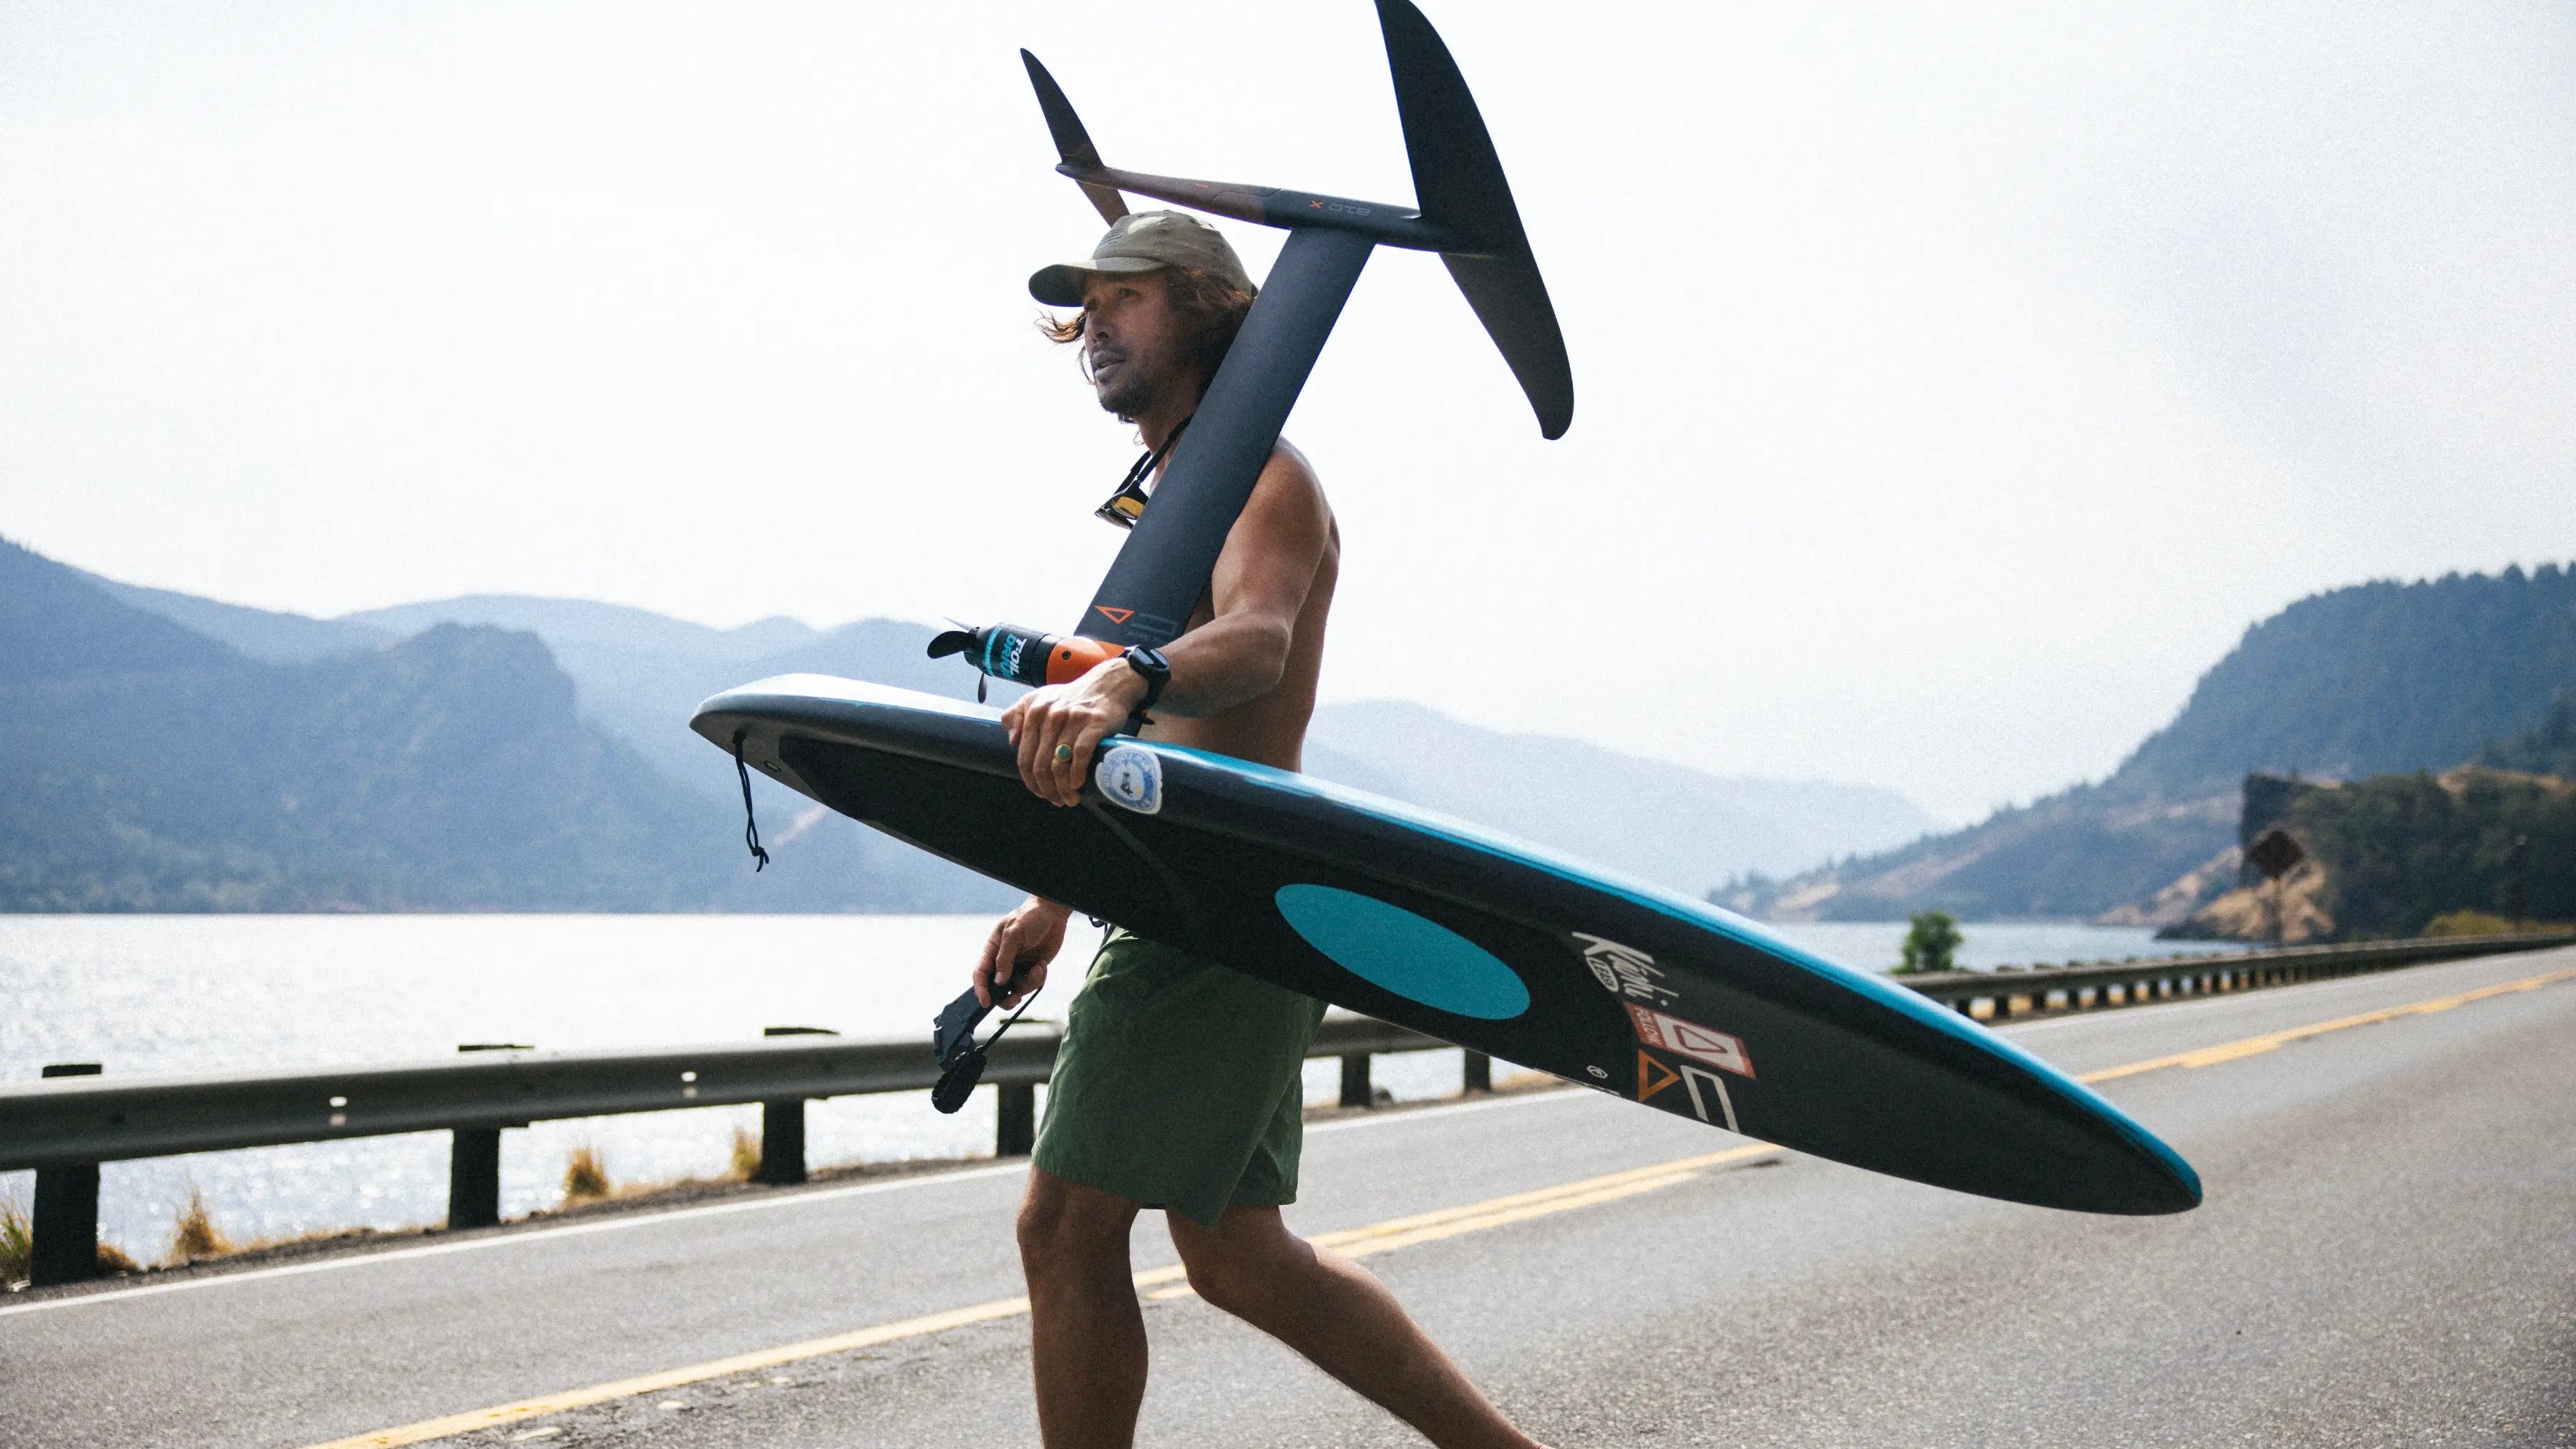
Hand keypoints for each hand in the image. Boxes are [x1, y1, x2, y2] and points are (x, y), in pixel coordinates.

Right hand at [976, 896, 1070, 1008]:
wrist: (1052, 913)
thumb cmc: (1029, 917)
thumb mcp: (1014, 933)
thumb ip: (1005, 957)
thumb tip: (999, 981)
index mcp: (992, 950)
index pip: (981, 973)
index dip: (980, 989)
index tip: (985, 1003)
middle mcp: (1002, 962)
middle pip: (996, 988)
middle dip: (1004, 998)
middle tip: (1015, 1000)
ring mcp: (1017, 967)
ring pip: (1017, 989)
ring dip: (1028, 985)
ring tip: (1038, 969)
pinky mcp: (1032, 970)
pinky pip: (1032, 984)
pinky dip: (1039, 978)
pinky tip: (1042, 964)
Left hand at [1000, 658, 1148, 806]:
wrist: (1109, 683)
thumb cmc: (1074, 696)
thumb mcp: (1040, 698)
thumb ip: (1017, 714)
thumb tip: (1012, 740)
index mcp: (1034, 712)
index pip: (1024, 756)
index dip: (1030, 781)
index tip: (1040, 793)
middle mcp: (1050, 715)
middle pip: (1041, 765)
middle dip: (1047, 789)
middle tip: (1056, 801)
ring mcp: (1072, 719)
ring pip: (1059, 764)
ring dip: (1063, 788)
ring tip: (1070, 799)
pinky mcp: (1094, 723)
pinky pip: (1080, 754)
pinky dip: (1077, 774)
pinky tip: (1078, 784)